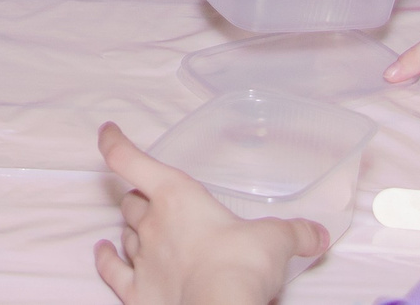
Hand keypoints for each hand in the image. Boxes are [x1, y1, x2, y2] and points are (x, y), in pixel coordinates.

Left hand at [94, 123, 327, 304]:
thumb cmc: (240, 265)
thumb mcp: (275, 241)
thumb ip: (295, 233)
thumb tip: (317, 234)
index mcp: (176, 196)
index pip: (131, 159)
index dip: (115, 142)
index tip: (108, 131)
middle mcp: (152, 223)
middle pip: (131, 202)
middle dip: (139, 199)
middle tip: (153, 202)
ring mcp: (140, 258)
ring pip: (125, 233)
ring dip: (131, 229)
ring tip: (141, 229)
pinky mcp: (135, 293)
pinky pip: (112, 270)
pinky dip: (105, 259)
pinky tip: (102, 252)